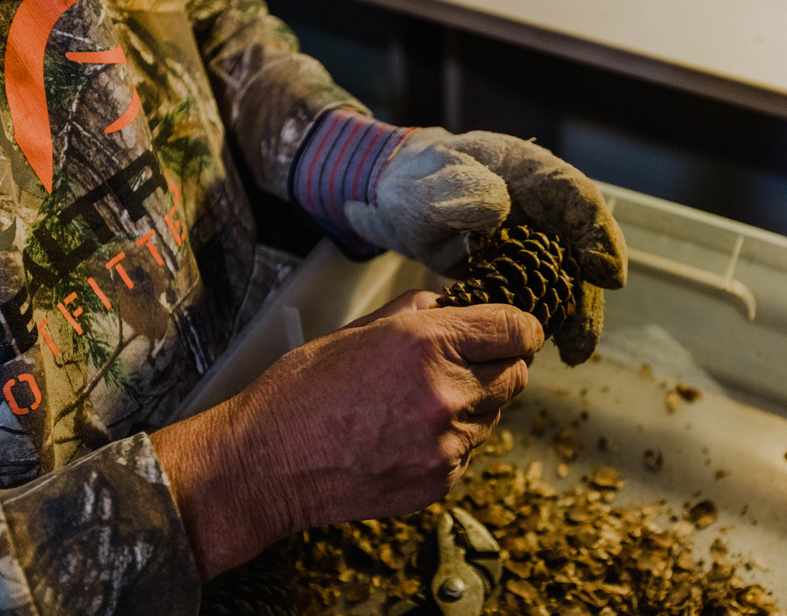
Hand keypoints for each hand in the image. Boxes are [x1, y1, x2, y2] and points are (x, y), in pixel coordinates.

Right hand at [151, 290, 542, 579]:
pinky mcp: (440, 481)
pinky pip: (468, 452)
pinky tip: (406, 436)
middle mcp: (447, 393)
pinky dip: (451, 441)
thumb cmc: (302, 390)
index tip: (514, 331)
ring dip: (473, 405)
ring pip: (494, 415)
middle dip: (499, 364)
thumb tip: (455, 305)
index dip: (520, 327)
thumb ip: (418, 313)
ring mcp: (447, 445)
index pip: (516, 329)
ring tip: (419, 405)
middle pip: (517, 375)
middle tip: (465, 364)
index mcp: (427, 343)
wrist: (265, 464)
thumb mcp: (359, 329)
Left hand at [347, 127, 626, 363]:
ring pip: (565, 279)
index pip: (577, 198)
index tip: (603, 273)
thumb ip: (459, 188)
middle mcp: (543, 209)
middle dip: (588, 294)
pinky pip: (539, 296)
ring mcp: (533, 242)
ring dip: (573, 316)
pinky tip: (543, 349)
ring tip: (573, 353)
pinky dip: (544, 322)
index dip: (598, 235)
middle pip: (581, 249)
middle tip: (583, 337)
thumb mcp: (430, 178)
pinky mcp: (518, 270)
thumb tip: (497, 209)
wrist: (400, 197)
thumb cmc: (416, 179)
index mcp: (530, 173)